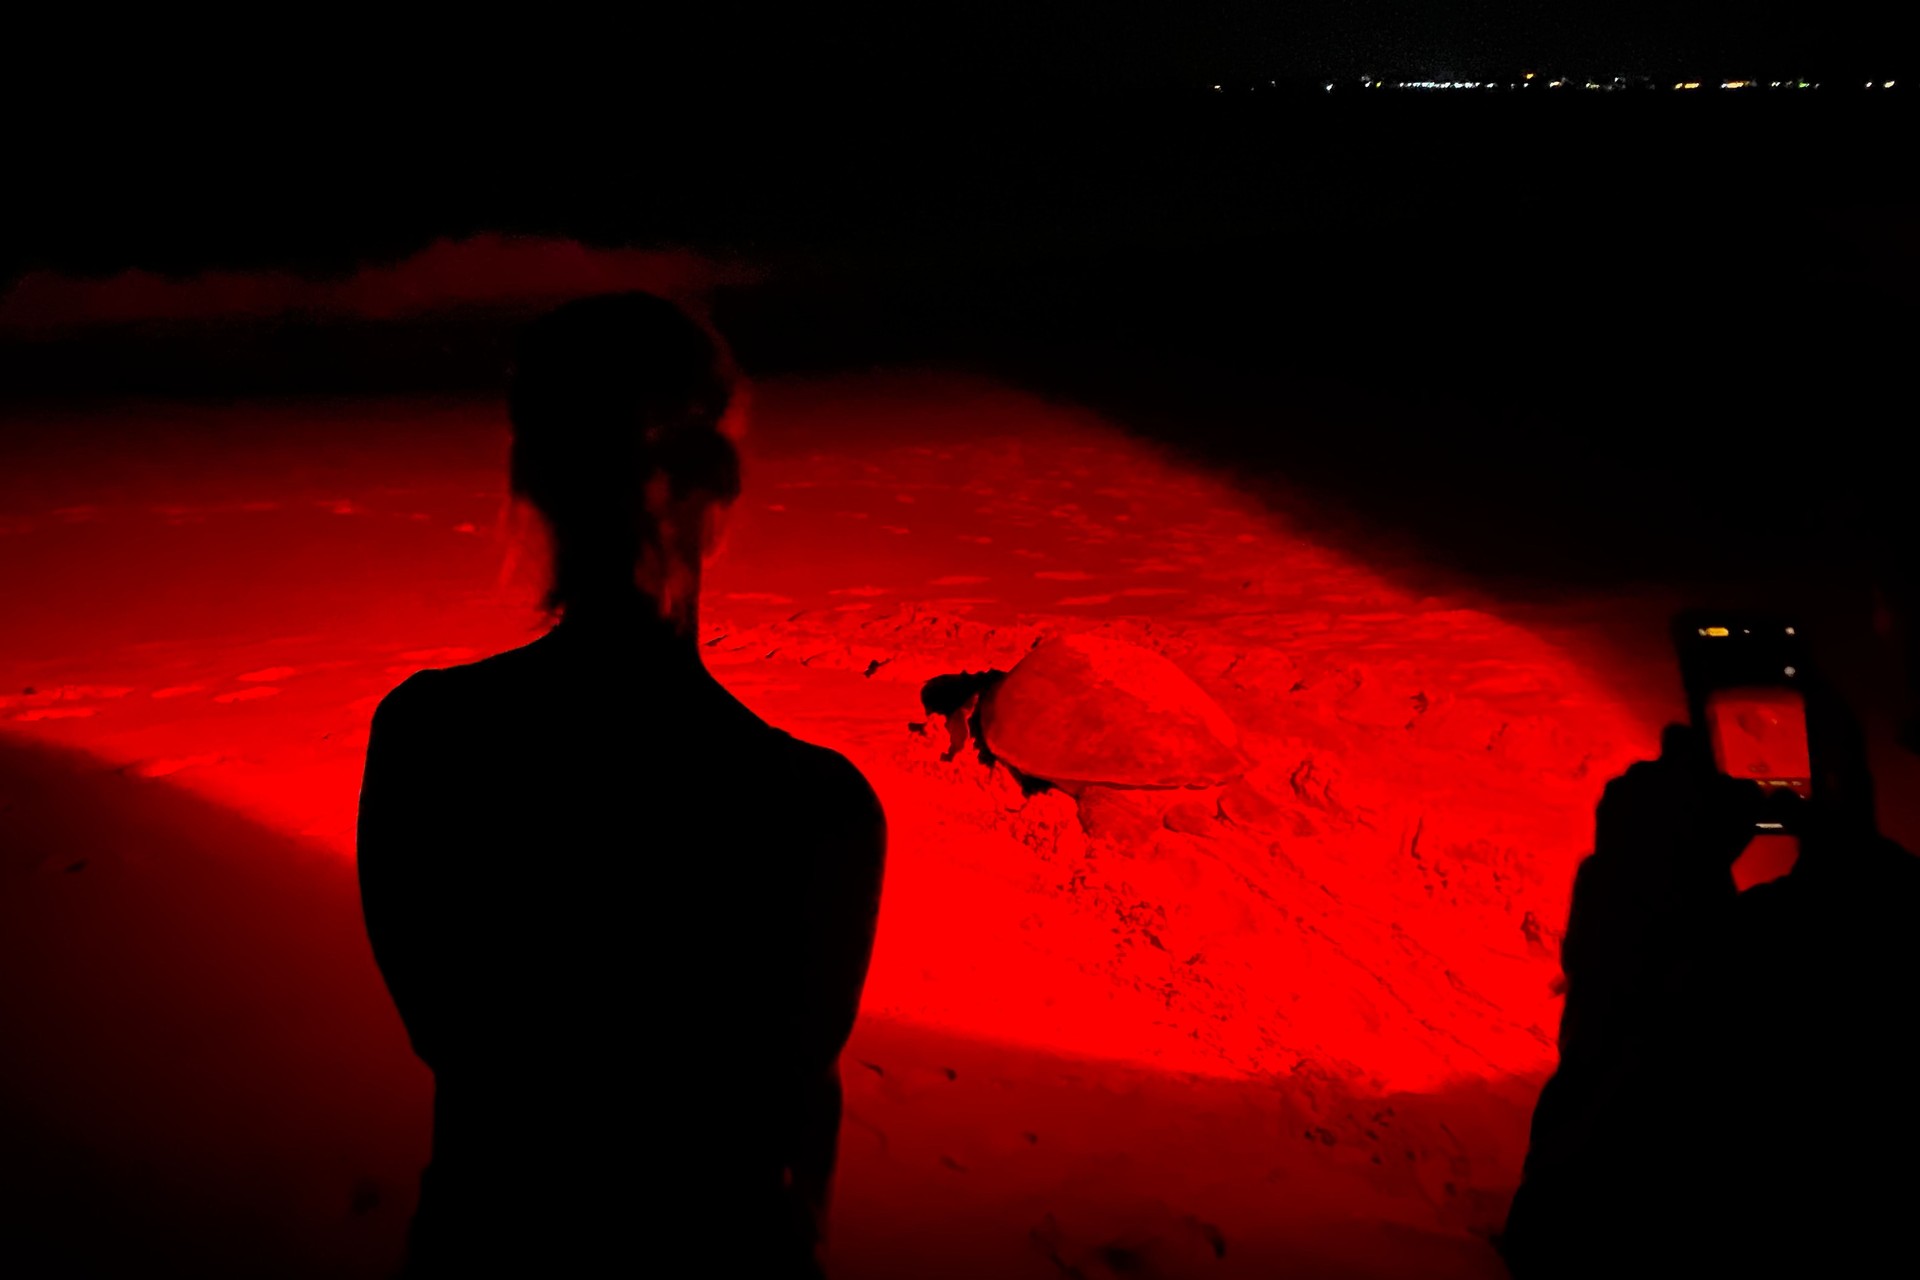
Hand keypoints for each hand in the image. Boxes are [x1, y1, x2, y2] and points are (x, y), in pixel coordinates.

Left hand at [1594, 723, 1765, 870]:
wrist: (1647, 885)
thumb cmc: (1702, 850)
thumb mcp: (1739, 821)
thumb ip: (1741, 795)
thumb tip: (1738, 787)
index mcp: (1681, 766)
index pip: (1683, 735)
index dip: (1691, 747)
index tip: (1700, 766)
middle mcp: (1645, 769)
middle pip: (1659, 765)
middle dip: (1671, 780)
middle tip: (1687, 807)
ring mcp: (1618, 788)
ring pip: (1638, 785)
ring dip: (1649, 798)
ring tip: (1663, 830)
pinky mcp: (1601, 810)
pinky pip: (1621, 803)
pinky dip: (1630, 814)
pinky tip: (1641, 839)